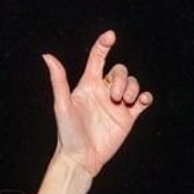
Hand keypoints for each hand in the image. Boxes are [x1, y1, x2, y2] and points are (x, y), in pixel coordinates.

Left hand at [35, 31, 153, 193]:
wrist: (82, 158)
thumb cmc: (68, 133)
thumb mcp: (62, 105)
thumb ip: (58, 80)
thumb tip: (47, 56)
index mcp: (88, 85)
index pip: (98, 58)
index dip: (104, 44)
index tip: (111, 36)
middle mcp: (103, 92)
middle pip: (119, 71)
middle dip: (120, 79)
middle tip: (114, 98)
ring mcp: (117, 104)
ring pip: (132, 83)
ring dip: (132, 88)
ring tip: (124, 102)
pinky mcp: (128, 118)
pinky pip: (142, 101)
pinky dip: (145, 97)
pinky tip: (142, 101)